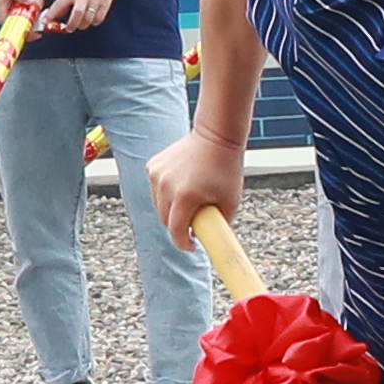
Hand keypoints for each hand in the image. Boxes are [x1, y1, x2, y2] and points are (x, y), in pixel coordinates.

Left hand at [35, 0, 120, 39]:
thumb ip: (65, 0)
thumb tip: (58, 13)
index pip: (59, 5)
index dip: (51, 15)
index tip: (45, 21)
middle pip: (77, 14)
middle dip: (71, 24)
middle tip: (68, 28)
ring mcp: (95, 1)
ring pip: (88, 19)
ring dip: (82, 25)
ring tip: (79, 24)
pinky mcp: (105, 4)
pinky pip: (98, 19)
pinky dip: (93, 22)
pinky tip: (90, 19)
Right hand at [146, 135, 241, 254]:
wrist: (216, 137)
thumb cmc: (226, 169)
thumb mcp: (231, 201)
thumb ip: (219, 223)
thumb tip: (212, 240)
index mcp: (186, 196)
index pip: (176, 230)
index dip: (183, 243)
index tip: (191, 246)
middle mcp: (166, 186)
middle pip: (165, 220)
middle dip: (178, 226)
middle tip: (193, 224)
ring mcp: (157, 175)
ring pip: (159, 205)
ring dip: (171, 209)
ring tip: (190, 200)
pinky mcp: (152, 166)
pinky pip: (156, 189)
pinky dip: (166, 193)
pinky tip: (182, 184)